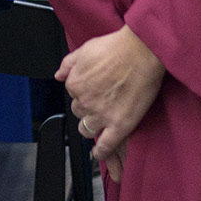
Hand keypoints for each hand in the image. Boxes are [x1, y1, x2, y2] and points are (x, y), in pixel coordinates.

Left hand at [57, 26, 164, 174]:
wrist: (142, 52)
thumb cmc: (117, 47)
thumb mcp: (86, 49)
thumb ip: (68, 63)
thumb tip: (58, 75)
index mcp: (75, 83)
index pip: (73, 95)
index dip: (83, 93)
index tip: (92, 91)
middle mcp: (84, 101)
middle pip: (79, 112)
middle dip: (87, 109)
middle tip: (101, 102)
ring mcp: (101, 115)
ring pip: (87, 129)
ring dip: (91, 127)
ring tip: (99, 124)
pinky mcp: (119, 125)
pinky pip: (105, 145)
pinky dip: (100, 152)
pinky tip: (99, 152)